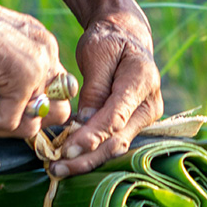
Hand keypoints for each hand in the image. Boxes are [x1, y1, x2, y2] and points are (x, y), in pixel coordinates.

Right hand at [0, 0, 73, 138]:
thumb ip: (14, 70)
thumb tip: (11, 104)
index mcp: (44, 47)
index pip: (57, 93)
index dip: (33, 110)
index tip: (3, 109)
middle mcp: (47, 55)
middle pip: (59, 112)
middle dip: (28, 125)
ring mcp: (36, 67)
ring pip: (34, 124)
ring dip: (3, 129)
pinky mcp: (19, 79)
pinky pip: (8, 121)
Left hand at [52, 10, 161, 176]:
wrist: (126, 37)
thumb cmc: (109, 41)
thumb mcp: (97, 54)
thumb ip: (94, 88)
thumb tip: (84, 121)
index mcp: (142, 81)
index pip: (116, 117)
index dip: (92, 136)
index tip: (67, 149)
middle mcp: (150, 104)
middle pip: (118, 140)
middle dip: (87, 157)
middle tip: (56, 168)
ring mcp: (145, 117)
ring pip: (115, 147)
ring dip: (87, 160)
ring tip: (58, 169)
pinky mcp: (135, 124)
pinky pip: (112, 142)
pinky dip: (91, 152)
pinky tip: (69, 160)